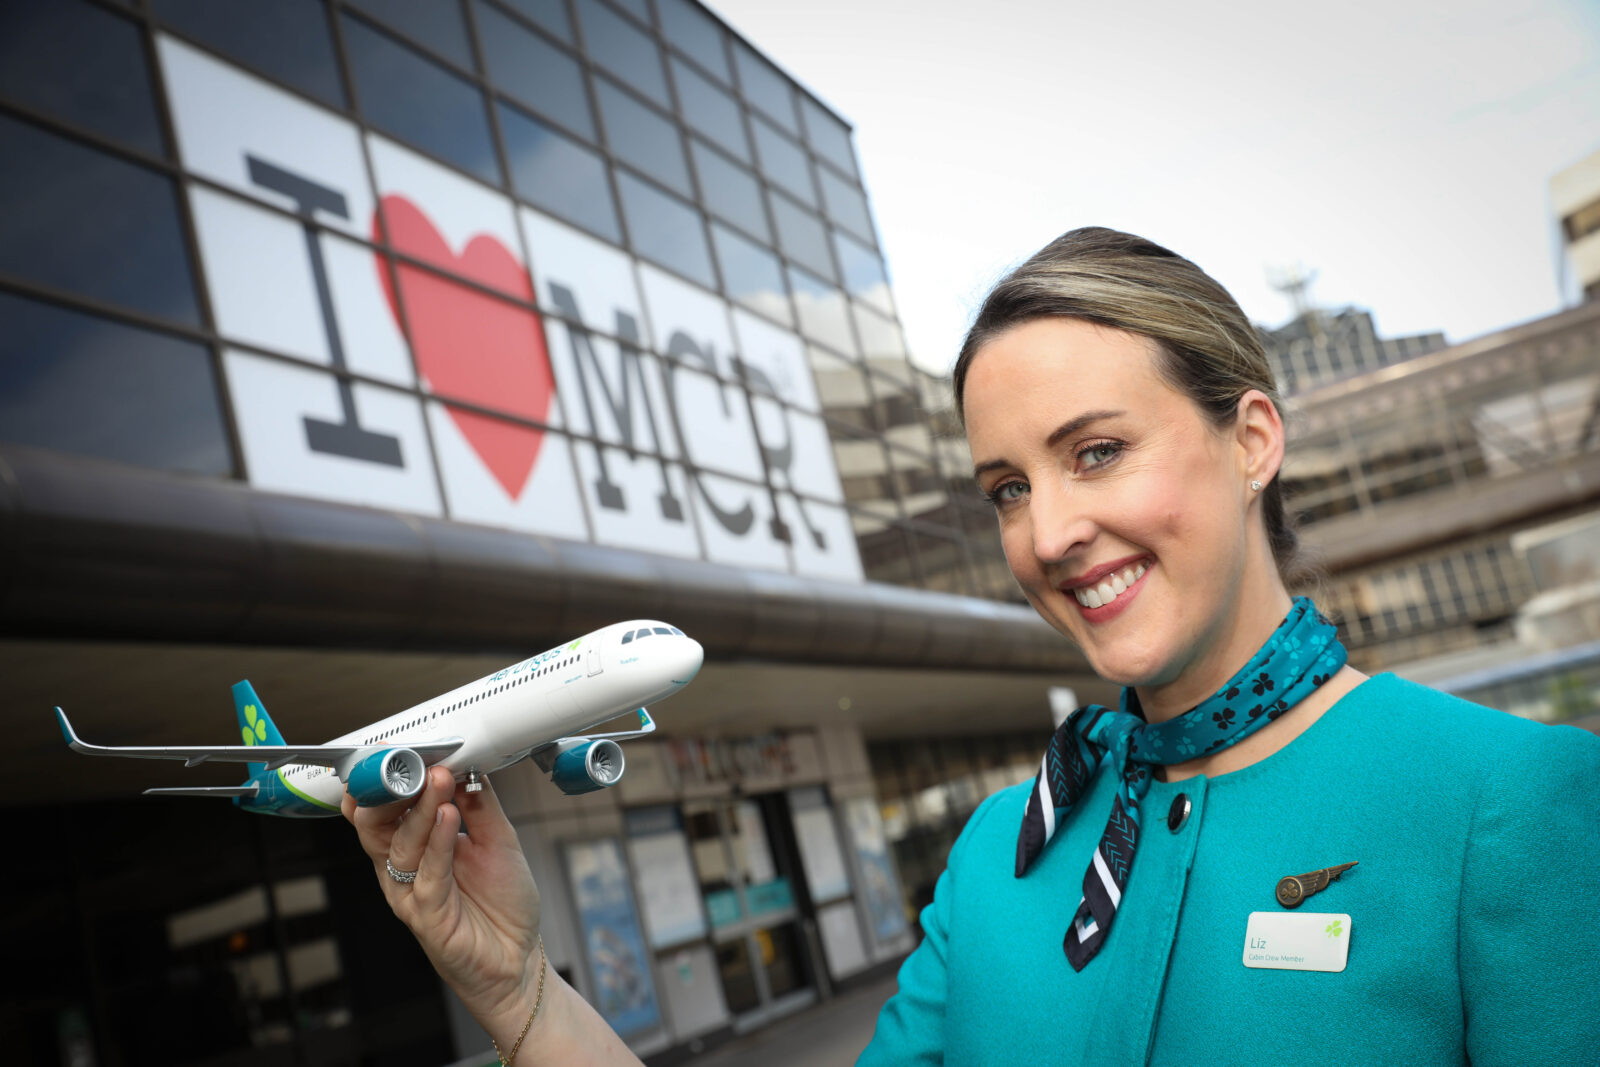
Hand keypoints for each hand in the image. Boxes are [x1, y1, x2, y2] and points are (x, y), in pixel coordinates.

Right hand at [343, 767, 541, 1038]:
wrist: (519, 957)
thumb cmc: (503, 903)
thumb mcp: (498, 838)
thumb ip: (479, 803)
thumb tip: (467, 762)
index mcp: (414, 848)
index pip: (386, 809)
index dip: (389, 781)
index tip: (401, 750)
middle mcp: (405, 870)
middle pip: (379, 825)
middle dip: (394, 790)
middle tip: (415, 764)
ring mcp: (413, 895)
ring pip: (401, 846)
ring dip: (422, 810)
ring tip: (440, 783)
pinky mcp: (428, 918)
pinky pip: (428, 876)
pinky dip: (439, 843)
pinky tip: (451, 818)